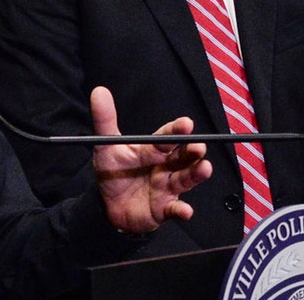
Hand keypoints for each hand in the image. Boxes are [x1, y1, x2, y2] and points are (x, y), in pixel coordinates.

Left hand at [90, 87, 211, 233]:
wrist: (106, 205)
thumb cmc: (113, 172)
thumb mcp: (106, 146)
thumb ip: (105, 120)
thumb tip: (98, 92)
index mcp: (153, 150)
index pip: (167, 137)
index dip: (177, 130)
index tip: (186, 123)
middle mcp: (164, 167)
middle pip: (182, 157)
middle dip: (192, 151)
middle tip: (199, 147)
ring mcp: (166, 188)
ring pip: (185, 179)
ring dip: (196, 174)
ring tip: (204, 168)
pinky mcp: (164, 208)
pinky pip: (174, 210)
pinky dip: (181, 211)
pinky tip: (186, 211)